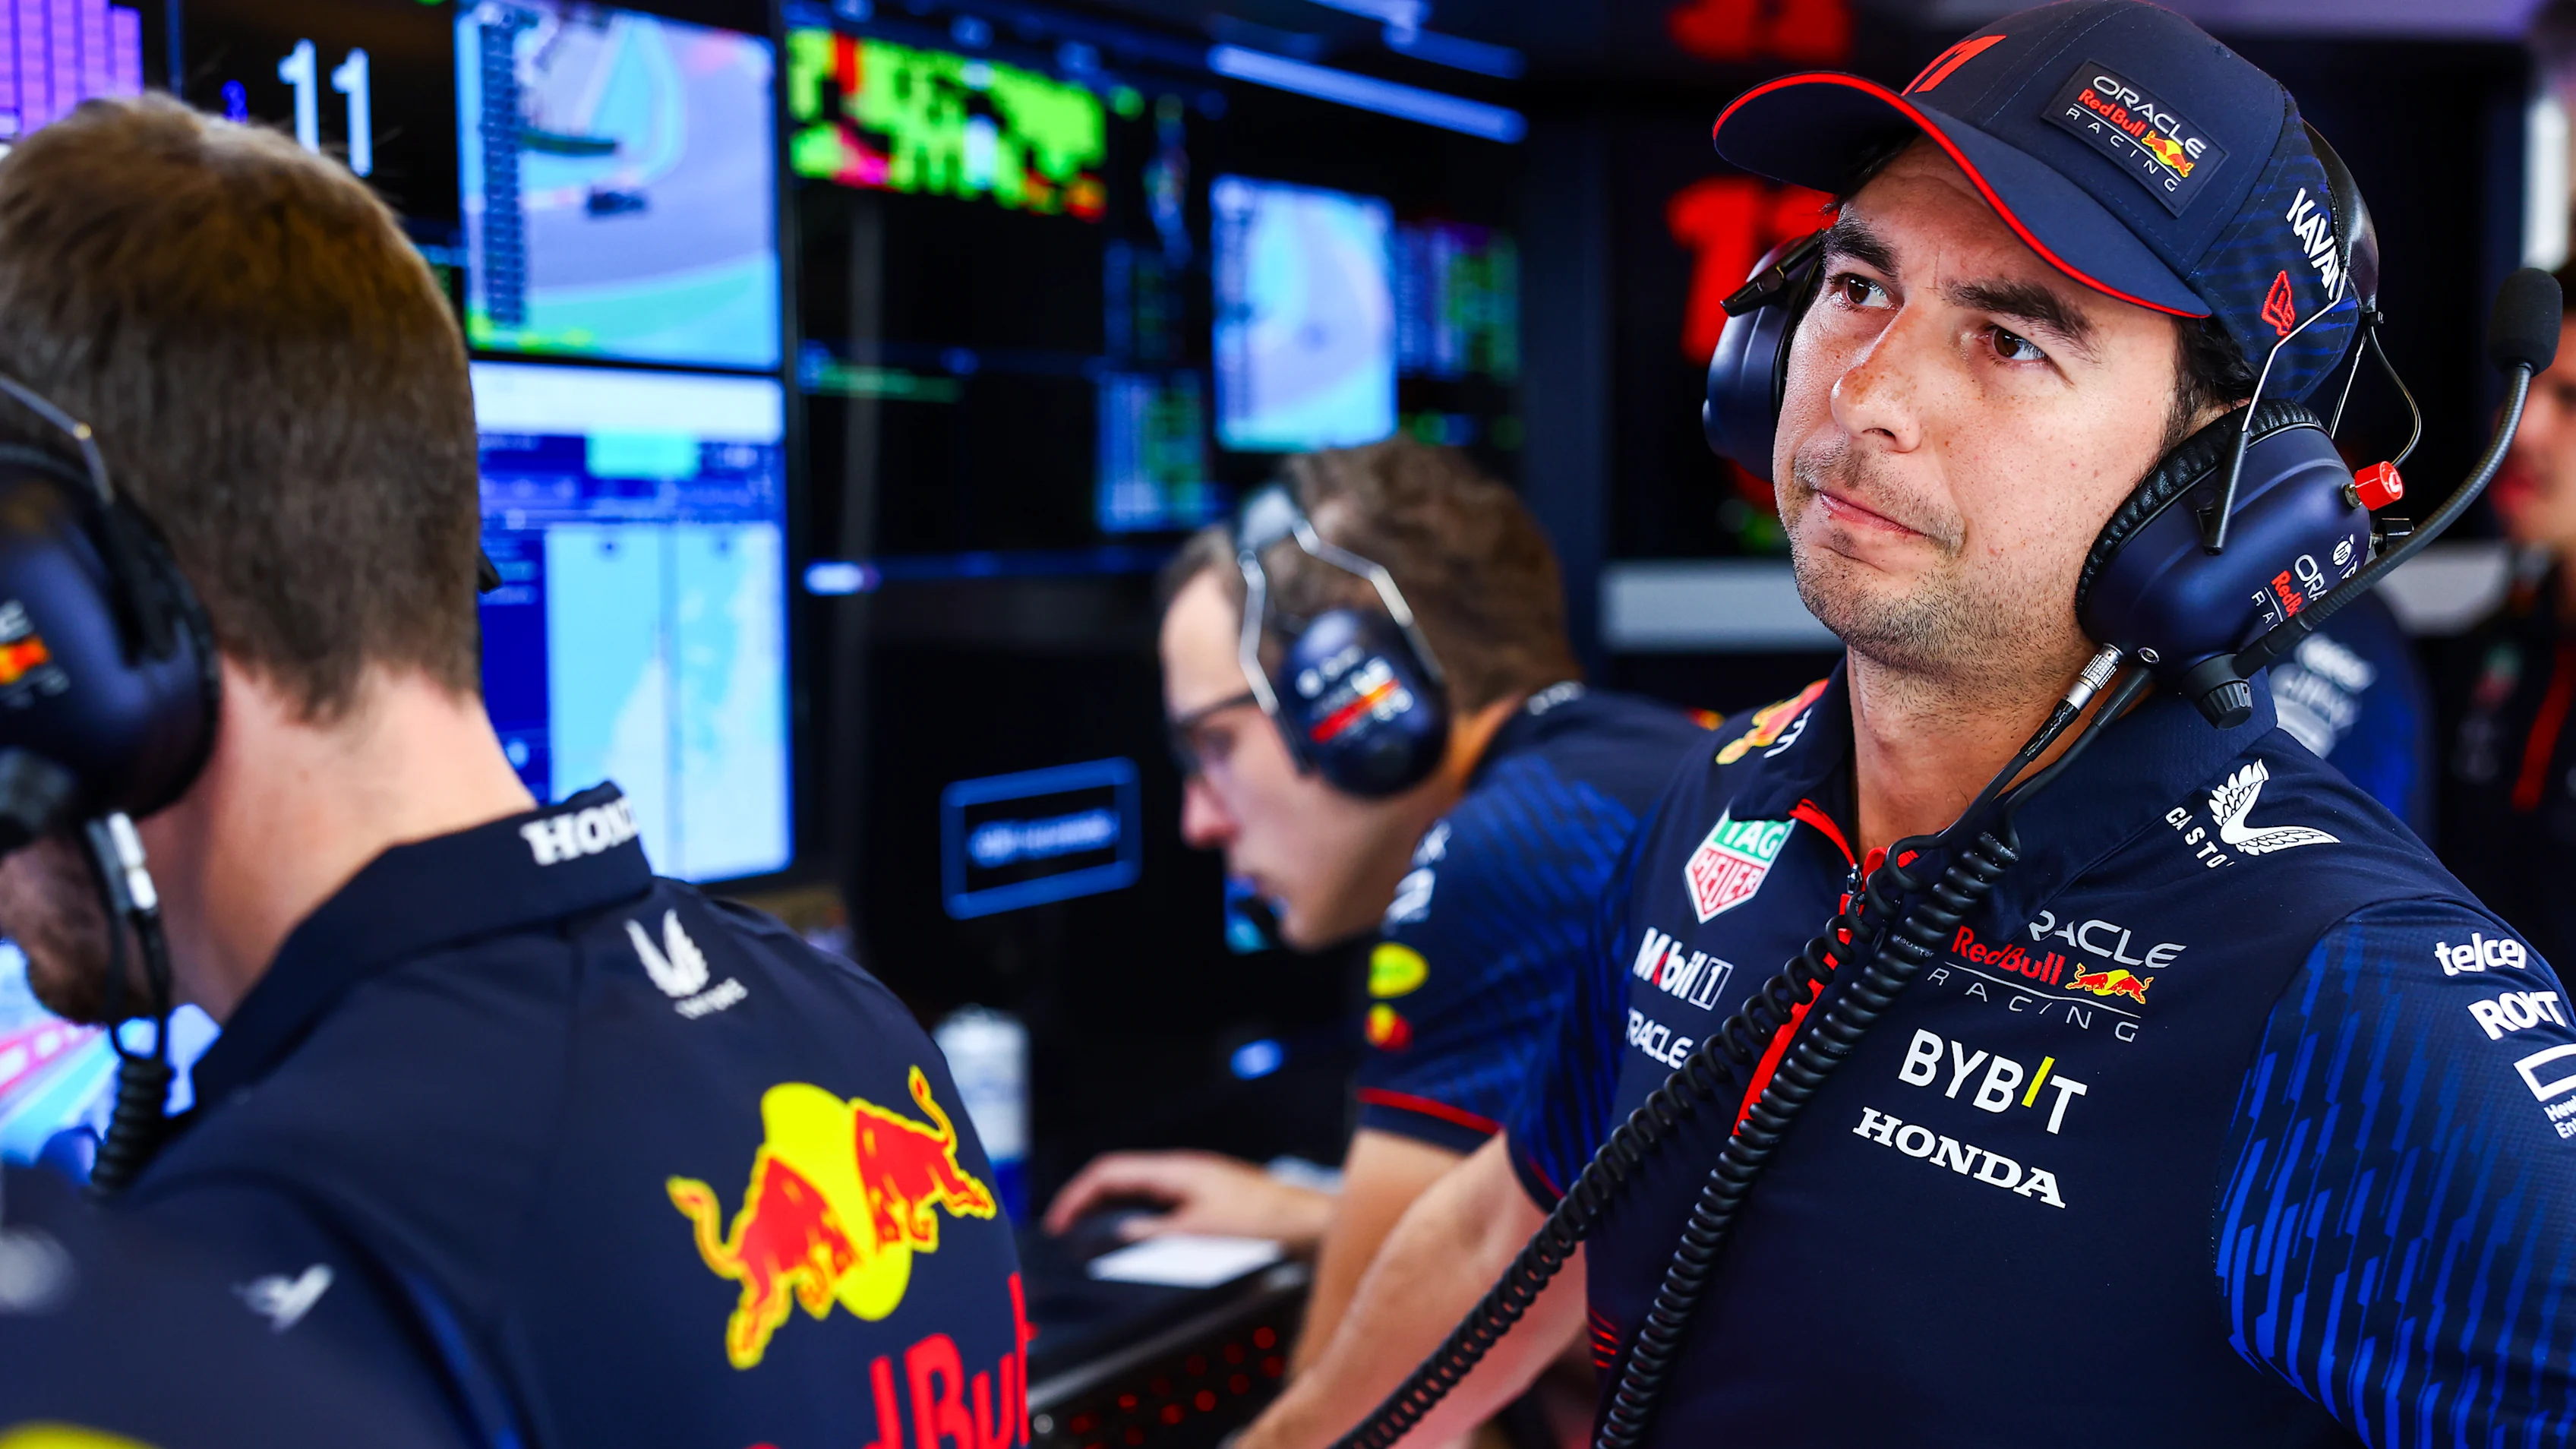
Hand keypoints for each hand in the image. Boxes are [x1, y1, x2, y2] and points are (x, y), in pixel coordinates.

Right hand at [1042, 1150, 1335, 1249]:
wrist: (1304, 1224)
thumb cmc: (1261, 1222)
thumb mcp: (1197, 1233)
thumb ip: (1153, 1231)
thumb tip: (1117, 1231)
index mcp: (1174, 1170)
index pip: (1108, 1172)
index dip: (1076, 1195)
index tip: (1058, 1222)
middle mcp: (1180, 1170)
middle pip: (1117, 1177)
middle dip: (1085, 1200)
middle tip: (1063, 1230)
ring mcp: (1192, 1182)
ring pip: (1135, 1189)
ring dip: (1107, 1207)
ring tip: (1087, 1234)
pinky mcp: (1203, 1197)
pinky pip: (1155, 1201)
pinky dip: (1132, 1214)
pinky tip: (1131, 1235)